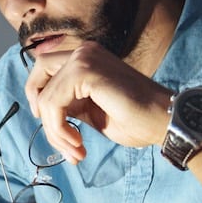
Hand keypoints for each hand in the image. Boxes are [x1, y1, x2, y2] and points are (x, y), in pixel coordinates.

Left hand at [23, 42, 171, 162]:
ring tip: (76, 150)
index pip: (45, 71)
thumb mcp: (91, 110)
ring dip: (54, 131)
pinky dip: (59, 129)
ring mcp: (84, 58)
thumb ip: (69, 104)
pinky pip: (53, 103)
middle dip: (40, 109)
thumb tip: (44, 112)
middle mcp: (84, 52)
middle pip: (38, 73)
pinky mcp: (86, 71)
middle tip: (59, 139)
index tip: (57, 130)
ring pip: (45, 97)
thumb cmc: (135, 119)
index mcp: (86, 58)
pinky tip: (78, 143)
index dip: (41, 99)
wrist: (164, 121)